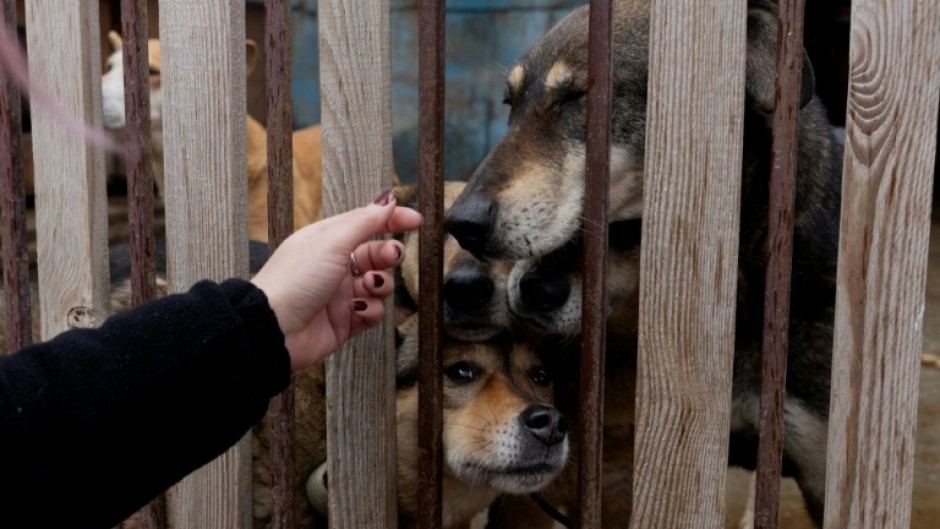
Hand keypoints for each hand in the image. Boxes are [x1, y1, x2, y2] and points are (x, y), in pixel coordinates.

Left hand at [250, 189, 421, 368]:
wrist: (273, 329)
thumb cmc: (294, 280)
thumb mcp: (332, 241)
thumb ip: (364, 221)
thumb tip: (388, 199)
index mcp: (328, 240)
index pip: (366, 223)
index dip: (392, 220)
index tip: (415, 221)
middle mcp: (335, 266)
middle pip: (376, 254)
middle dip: (388, 254)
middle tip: (390, 257)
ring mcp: (340, 294)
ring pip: (379, 285)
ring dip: (381, 284)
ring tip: (369, 286)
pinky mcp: (345, 322)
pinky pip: (373, 312)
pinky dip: (372, 310)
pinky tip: (358, 309)